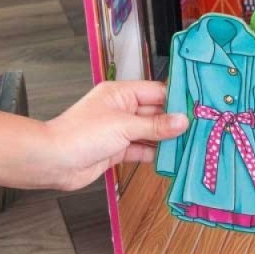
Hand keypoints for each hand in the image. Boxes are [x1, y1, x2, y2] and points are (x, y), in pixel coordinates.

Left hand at [43, 81, 187, 190]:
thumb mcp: (124, 126)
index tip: (199, 108)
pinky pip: (142, 150)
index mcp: (121, 93)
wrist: (53, 161)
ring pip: (150, 133)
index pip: (156, 92)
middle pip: (155, 113)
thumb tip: (183, 121)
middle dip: (175, 122)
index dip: (177, 100)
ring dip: (167, 140)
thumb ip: (155, 125)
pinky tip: (171, 158)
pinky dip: (155, 154)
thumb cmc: (82, 134)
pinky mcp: (116, 150)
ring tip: (191, 145)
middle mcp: (121, 110)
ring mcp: (119, 131)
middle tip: (201, 129)